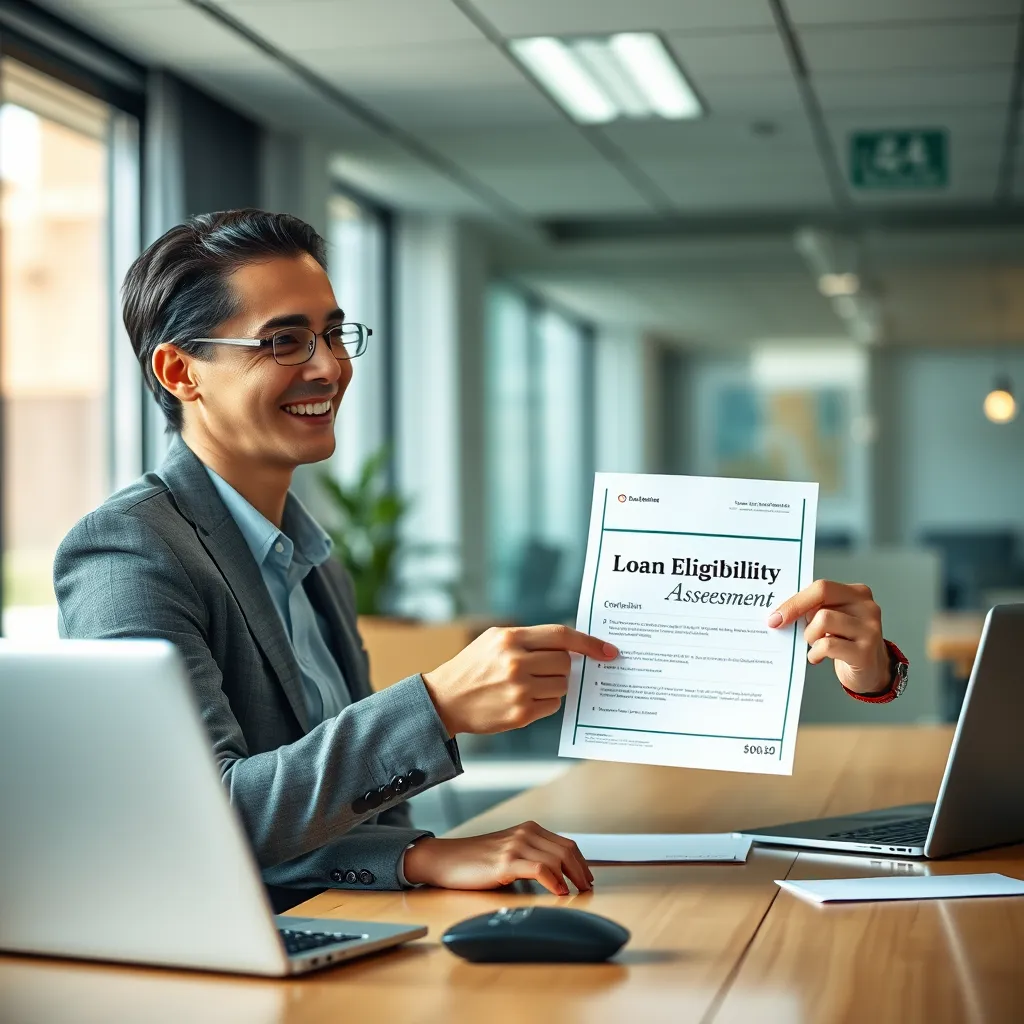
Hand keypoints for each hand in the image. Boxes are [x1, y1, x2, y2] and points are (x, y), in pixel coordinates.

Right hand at [402, 821, 592, 894]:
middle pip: (566, 850)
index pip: (566, 843)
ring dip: (572, 878)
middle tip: (587, 888)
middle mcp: (525, 833)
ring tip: (576, 893)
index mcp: (528, 829)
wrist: (445, 859)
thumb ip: (530, 854)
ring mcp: (515, 846)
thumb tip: (557, 873)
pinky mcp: (505, 862)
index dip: (581, 862)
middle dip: (582, 871)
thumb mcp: (508, 850)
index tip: (587, 878)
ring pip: (557, 859)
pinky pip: (540, 869)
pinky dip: (554, 881)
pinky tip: (558, 892)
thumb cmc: (475, 860)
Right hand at [421, 624, 617, 735]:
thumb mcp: (494, 640)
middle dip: (562, 667)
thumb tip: (572, 647)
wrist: (445, 699)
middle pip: (565, 663)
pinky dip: (545, 702)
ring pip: (562, 686)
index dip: (589, 643)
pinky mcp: (520, 714)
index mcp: (510, 639)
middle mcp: (515, 663)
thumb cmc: (473, 666)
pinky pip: (552, 705)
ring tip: (530, 685)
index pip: (562, 636)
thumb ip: (530, 639)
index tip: (608, 651)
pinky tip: (524, 699)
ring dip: (554, 685)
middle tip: (545, 670)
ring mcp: (519, 690)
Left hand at [767, 579, 889, 694]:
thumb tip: (781, 610)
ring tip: (814, 643)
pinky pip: (827, 645)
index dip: (795, 600)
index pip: (821, 587)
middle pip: (821, 598)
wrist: (871, 670)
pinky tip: (817, 656)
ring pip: (823, 619)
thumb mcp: (834, 618)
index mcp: (857, 594)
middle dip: (796, 611)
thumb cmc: (846, 641)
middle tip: (784, 626)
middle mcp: (867, 607)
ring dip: (809, 635)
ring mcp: (869, 629)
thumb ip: (815, 608)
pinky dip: (815, 652)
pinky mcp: (865, 652)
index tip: (775, 615)